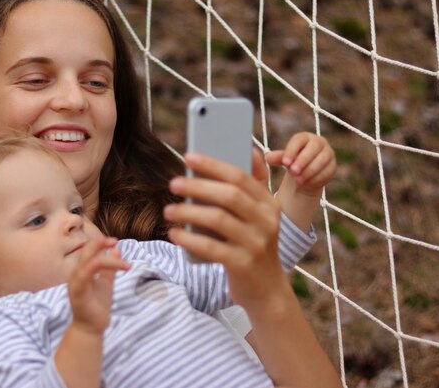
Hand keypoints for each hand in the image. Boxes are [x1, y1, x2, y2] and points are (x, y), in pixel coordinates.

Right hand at [68, 237, 129, 334]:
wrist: (91, 328)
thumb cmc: (97, 305)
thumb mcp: (106, 282)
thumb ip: (110, 268)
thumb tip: (116, 249)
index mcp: (82, 270)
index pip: (88, 250)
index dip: (100, 242)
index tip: (115, 241)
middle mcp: (76, 274)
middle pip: (86, 251)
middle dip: (100, 244)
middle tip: (115, 242)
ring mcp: (75, 283)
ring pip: (89, 262)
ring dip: (108, 259)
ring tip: (124, 263)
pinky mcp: (78, 293)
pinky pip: (86, 276)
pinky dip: (101, 268)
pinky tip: (118, 268)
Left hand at [163, 151, 287, 309]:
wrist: (266, 289)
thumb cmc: (252, 245)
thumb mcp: (258, 216)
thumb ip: (251, 187)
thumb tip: (246, 149)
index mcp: (269, 203)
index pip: (240, 177)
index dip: (213, 165)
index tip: (188, 157)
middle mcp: (266, 221)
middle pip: (229, 195)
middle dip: (198, 186)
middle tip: (173, 183)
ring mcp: (256, 243)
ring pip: (218, 220)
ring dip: (189, 212)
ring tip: (169, 210)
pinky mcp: (243, 264)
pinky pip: (211, 247)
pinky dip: (190, 239)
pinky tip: (175, 234)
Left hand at [266, 132, 335, 195]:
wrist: (305, 174)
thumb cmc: (293, 162)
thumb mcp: (284, 160)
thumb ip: (278, 158)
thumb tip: (268, 157)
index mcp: (304, 137)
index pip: (299, 140)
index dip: (292, 151)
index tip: (285, 162)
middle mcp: (319, 142)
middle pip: (313, 149)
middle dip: (303, 161)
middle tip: (293, 172)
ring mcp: (328, 153)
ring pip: (321, 160)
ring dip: (309, 171)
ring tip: (299, 180)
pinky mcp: (333, 166)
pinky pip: (327, 171)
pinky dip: (316, 178)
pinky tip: (307, 184)